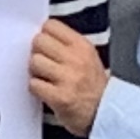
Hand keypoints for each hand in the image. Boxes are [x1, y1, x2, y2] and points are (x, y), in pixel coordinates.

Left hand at [27, 17, 107, 133]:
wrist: (106, 113)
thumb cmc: (93, 85)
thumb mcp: (88, 57)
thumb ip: (66, 44)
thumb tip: (41, 35)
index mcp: (82, 46)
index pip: (50, 26)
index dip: (44, 35)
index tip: (46, 45)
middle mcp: (76, 59)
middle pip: (39, 41)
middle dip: (38, 52)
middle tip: (44, 63)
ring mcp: (68, 78)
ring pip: (34, 62)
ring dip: (35, 71)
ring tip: (46, 78)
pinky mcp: (59, 97)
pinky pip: (34, 84)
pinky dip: (36, 88)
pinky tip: (46, 91)